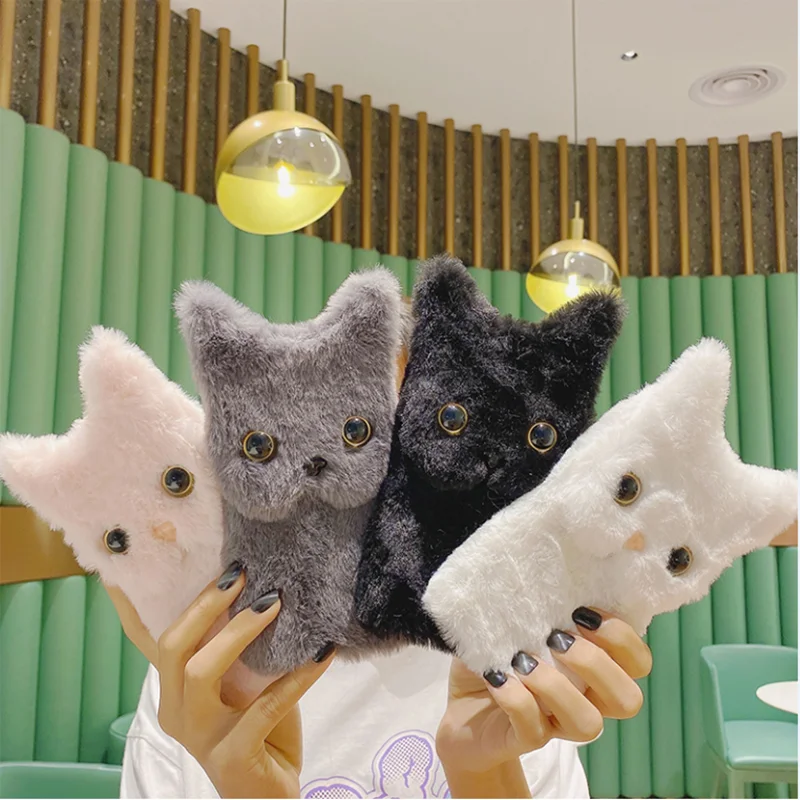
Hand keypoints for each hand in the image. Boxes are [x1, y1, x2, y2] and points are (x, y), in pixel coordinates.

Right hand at [106, 566, 334, 797]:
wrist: (269, 794)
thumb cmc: (257, 730)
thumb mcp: (241, 684)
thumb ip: (235, 649)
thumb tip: (256, 587)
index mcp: (173, 692)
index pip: (150, 643)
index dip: (133, 607)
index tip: (127, 566)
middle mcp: (176, 713)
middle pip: (173, 648)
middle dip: (206, 605)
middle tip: (242, 574)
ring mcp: (199, 739)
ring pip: (203, 671)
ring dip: (241, 631)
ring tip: (276, 602)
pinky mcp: (231, 758)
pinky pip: (266, 706)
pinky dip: (298, 675)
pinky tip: (324, 652)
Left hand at [436, 608, 650, 785]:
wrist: (460, 714)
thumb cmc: (496, 657)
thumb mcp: (515, 621)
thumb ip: (537, 596)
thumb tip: (557, 552)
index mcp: (592, 667)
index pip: (638, 661)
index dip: (622, 637)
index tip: (581, 611)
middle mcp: (584, 698)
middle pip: (628, 699)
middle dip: (597, 664)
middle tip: (556, 638)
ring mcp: (556, 723)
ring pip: (589, 724)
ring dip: (557, 688)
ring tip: (524, 661)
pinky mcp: (523, 738)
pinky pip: (533, 727)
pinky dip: (516, 698)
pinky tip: (496, 676)